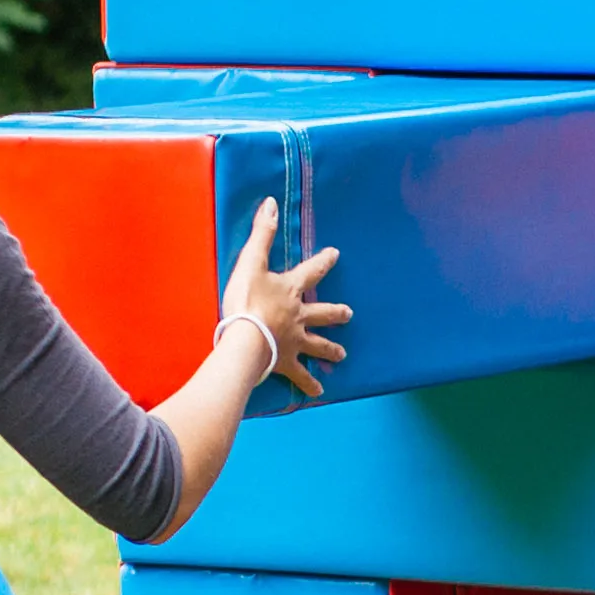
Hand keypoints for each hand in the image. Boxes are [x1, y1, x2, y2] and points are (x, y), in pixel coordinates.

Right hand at [220, 202, 350, 395]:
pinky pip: (301, 375)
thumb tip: (271, 203)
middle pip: (322, 313)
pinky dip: (309, 383)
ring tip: (342, 355)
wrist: (245, 339)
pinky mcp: (286, 362)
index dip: (323, 262)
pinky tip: (319, 391)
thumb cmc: (245, 300)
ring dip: (330, 349)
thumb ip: (261, 234)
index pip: (311, 272)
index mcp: (290, 290)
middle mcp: (298, 316)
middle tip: (349, 314)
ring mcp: (295, 341)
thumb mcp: (250, 262)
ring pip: (318, 345)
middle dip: (336, 313)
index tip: (335, 254)